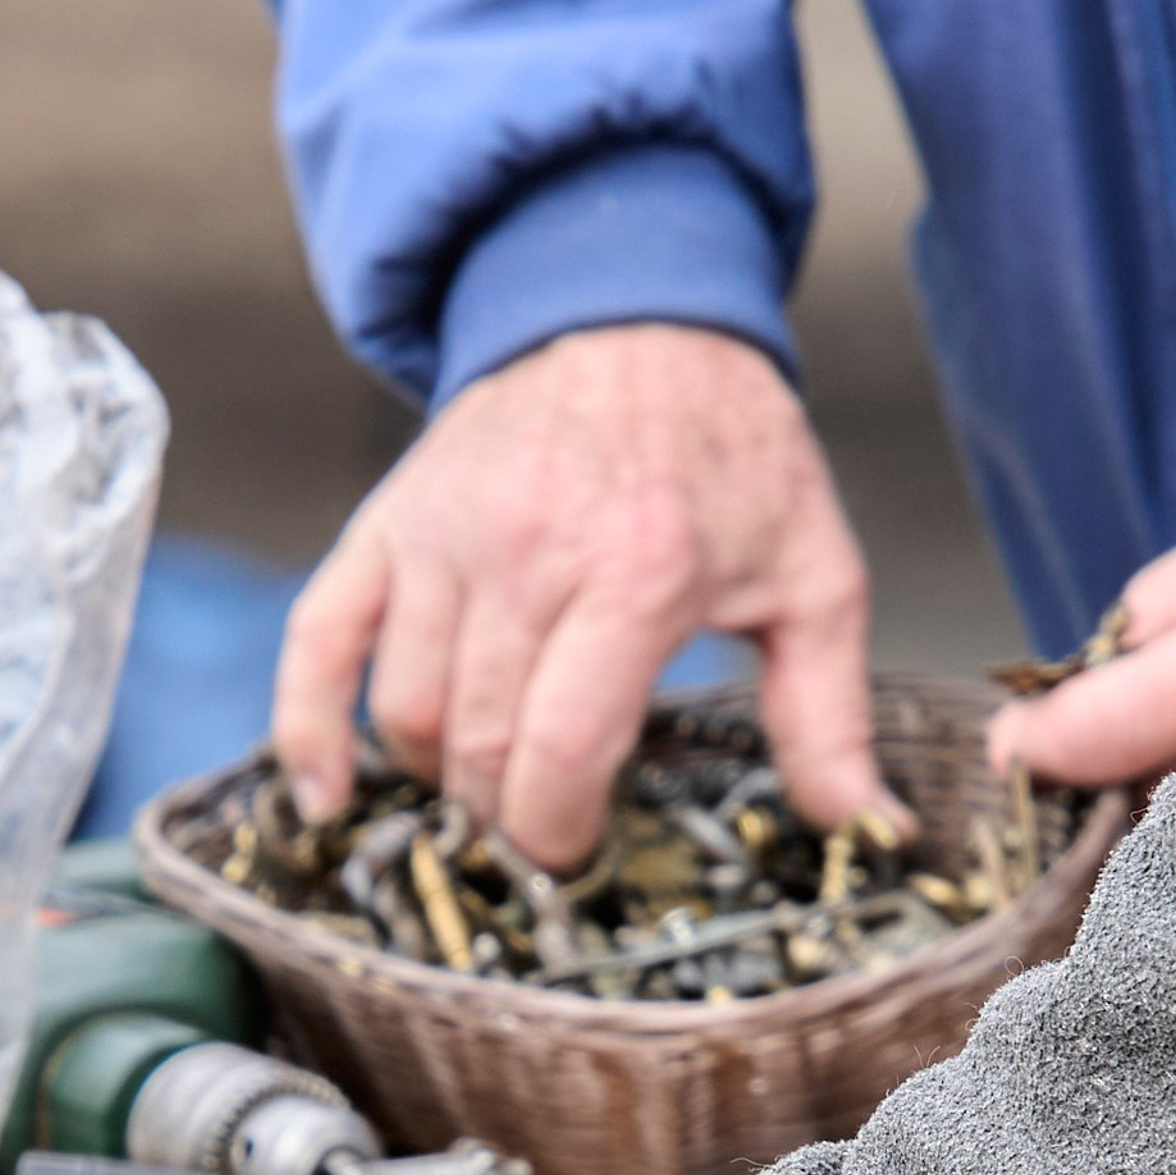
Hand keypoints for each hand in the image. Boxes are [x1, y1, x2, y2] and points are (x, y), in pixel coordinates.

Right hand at [273, 324, 902, 872]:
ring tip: (490, 786)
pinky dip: (309, 726)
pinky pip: (318, 639)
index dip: (556, 830)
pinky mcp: (388, 523)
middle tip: (543, 832)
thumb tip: (866, 829)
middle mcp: (528, 550)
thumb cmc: (730, 457)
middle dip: (507, 816)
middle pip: (480, 742)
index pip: (560, 747)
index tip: (577, 856)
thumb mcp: (810, 575)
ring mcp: (444, 535)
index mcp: (638, 571)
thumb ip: (827, 713)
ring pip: (407, 709)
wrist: (634, 318)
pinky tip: (325, 795)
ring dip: (440, 776)